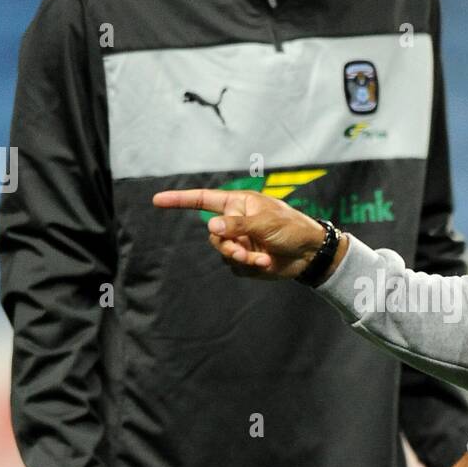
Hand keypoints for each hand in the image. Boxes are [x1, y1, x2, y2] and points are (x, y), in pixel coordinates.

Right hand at [152, 187, 347, 280]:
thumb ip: (237, 224)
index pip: (203, 200)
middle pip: (213, 235)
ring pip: (223, 253)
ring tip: (261, 258)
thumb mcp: (265, 222)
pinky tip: (266, 262)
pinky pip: (235, 266)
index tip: (157, 200)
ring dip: (240, 257)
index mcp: (238, 204)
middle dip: (228, 245)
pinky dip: (249, 266)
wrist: (310, 253)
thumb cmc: (292, 228)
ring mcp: (239, 241)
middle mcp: (235, 221)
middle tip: (245, 251)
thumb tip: (211, 227)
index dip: (179, 200)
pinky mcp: (245, 259)